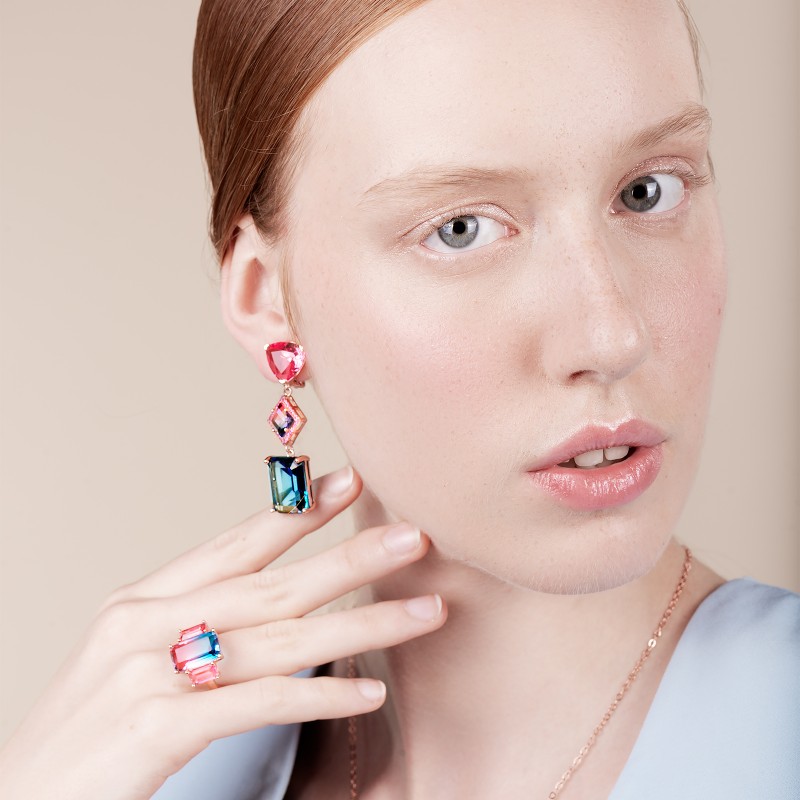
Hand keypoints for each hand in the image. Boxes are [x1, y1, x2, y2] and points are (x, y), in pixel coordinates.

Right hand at [0, 465, 445, 799]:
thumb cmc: (84, 733)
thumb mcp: (130, 657)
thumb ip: (192, 622)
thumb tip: (269, 605)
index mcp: (142, 601)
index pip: (233, 545)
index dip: (295, 512)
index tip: (349, 483)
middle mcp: (146, 624)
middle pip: (269, 584)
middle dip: (348, 558)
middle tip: (411, 536)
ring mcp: (150, 673)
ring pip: (278, 640)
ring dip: (359, 624)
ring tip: (423, 610)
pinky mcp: (155, 730)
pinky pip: (257, 704)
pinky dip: (318, 697)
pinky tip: (369, 690)